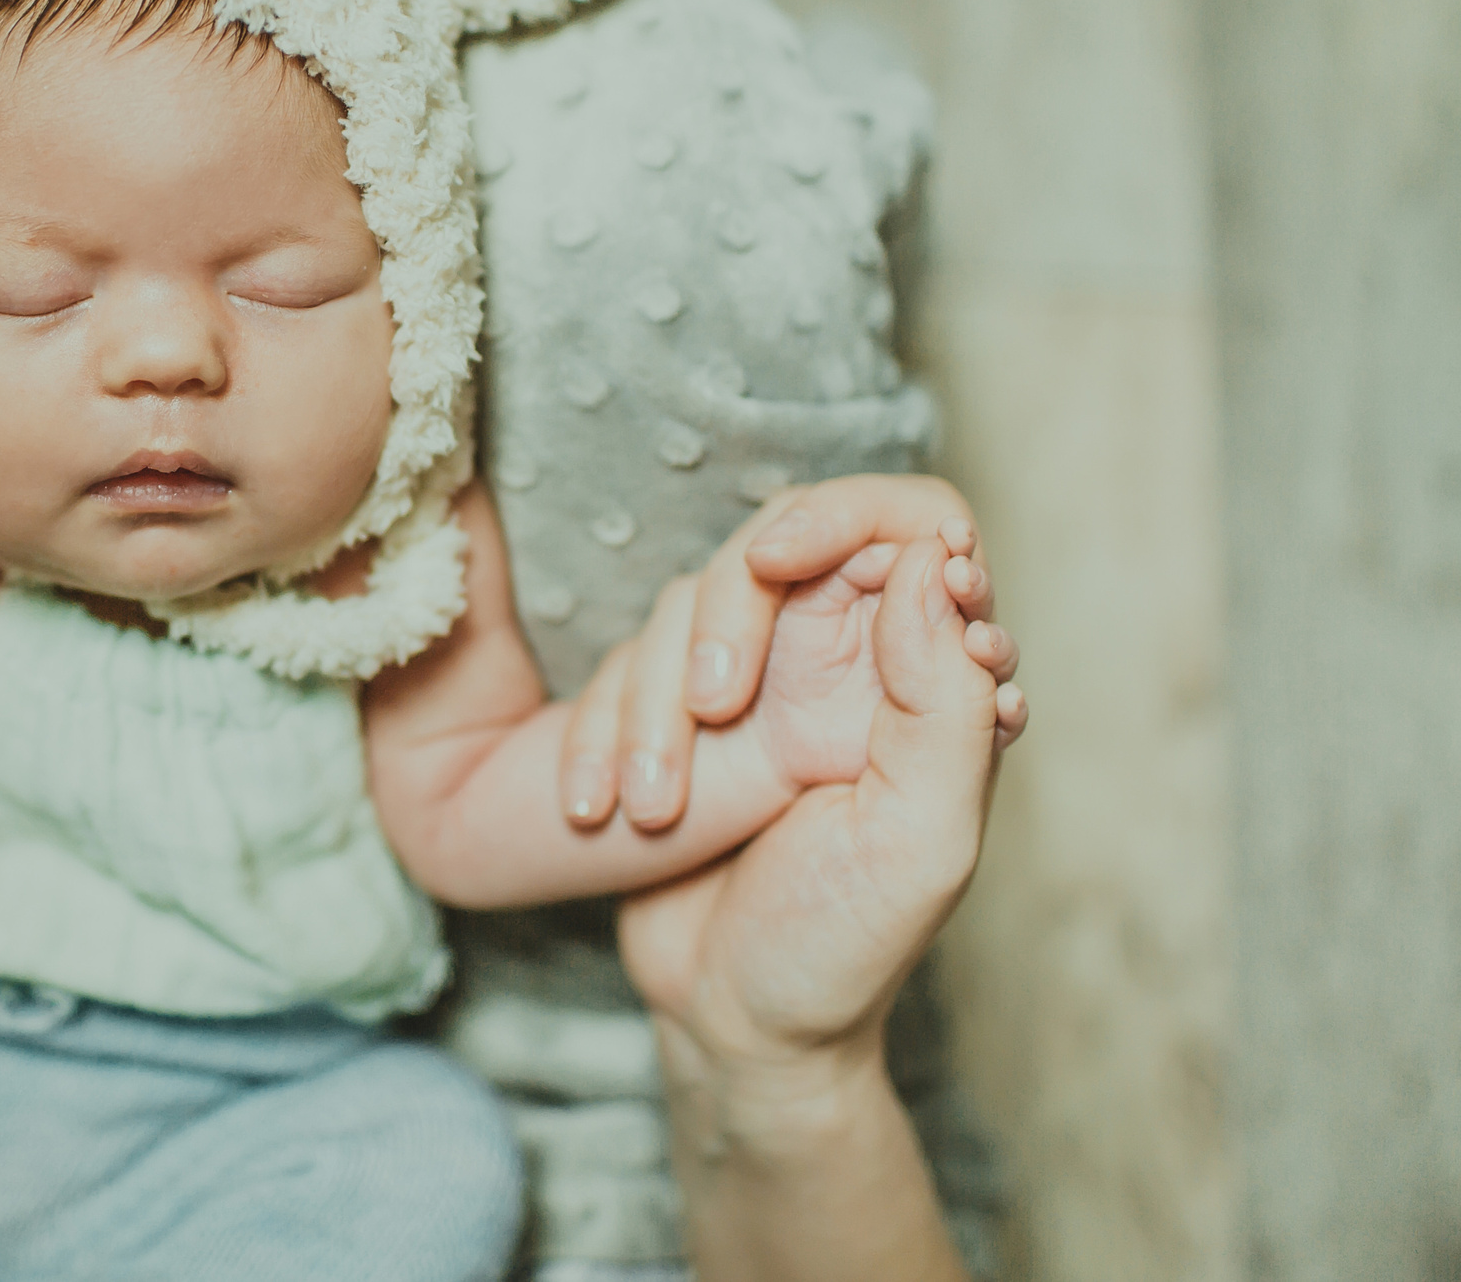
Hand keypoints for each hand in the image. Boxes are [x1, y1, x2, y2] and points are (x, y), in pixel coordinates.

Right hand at [613, 532, 1012, 1081]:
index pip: (912, 526)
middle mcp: (846, 663)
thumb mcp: (923, 841)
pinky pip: (622, 669)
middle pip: (778, 544)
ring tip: (652, 811)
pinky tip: (599, 808)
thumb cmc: (842, 949)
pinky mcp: (674, 714)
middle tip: (712, 702)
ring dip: (653, 705)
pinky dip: (604, 732)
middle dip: (723, 615)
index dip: (848, 515)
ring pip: (683, 604)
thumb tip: (935, 565)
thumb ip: (946, 703)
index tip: (780, 563)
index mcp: (925, 681)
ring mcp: (755, 683)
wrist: (735, 1029)